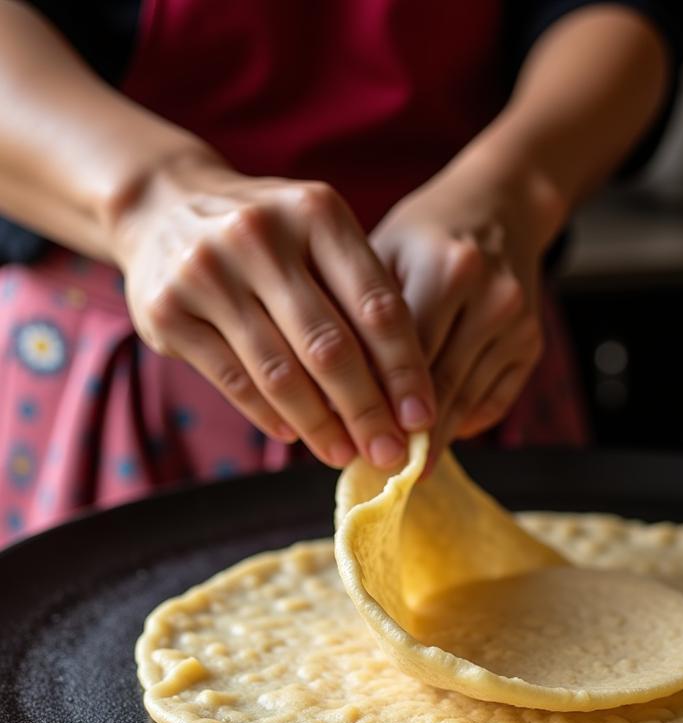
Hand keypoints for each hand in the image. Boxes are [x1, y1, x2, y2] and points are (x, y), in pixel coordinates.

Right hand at [109, 153, 434, 468]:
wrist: (160, 205)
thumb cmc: (270, 239)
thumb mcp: (320, 241)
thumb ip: (361, 301)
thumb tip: (405, 399)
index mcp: (316, 214)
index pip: (376, 307)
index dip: (405, 371)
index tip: (421, 419)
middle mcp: (259, 236)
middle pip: (330, 347)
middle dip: (367, 411)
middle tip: (390, 455)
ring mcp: (207, 272)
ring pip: (280, 373)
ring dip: (320, 426)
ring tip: (345, 455)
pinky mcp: (167, 311)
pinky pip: (234, 381)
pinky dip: (271, 416)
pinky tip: (296, 435)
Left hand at [371, 155, 561, 463]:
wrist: (500, 208)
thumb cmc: (425, 235)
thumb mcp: (386, 252)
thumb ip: (363, 315)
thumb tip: (330, 394)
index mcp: (447, 268)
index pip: (407, 353)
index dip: (380, 402)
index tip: (353, 440)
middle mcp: (492, 297)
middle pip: (442, 385)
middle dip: (409, 433)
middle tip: (378, 470)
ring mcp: (518, 324)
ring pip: (469, 400)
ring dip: (436, 439)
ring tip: (405, 467)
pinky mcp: (532, 344)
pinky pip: (495, 401)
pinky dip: (464, 424)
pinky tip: (438, 437)